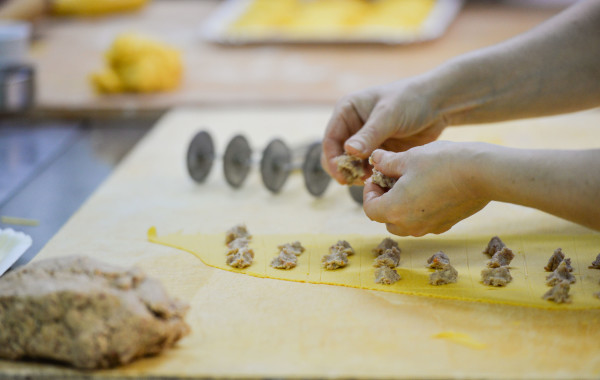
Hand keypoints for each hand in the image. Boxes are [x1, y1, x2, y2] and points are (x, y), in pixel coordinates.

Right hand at [321, 77, 447, 183]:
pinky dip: (370, 176)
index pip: (330, 140)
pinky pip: (367, 169)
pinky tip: (380, 180)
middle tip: (355, 182)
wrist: (437, 104)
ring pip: (351, 165)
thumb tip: (348, 151)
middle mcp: (352, 127)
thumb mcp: (389, 115)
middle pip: (336, 155)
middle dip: (343, 170)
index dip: (333, 160)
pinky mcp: (377, 152)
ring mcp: (364, 141)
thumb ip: (370, 134)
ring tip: (371, 181)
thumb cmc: (411, 99)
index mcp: (347, 112)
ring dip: (357, 175)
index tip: (342, 175)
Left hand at [363, 142, 488, 236]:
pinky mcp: (446, 225)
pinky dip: (419, 210)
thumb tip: (375, 159)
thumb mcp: (408, 158)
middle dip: (384, 201)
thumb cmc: (441, 162)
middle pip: (386, 219)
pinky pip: (424, 222)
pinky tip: (429, 189)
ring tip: (409, 183)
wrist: (483, 173)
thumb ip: (387, 162)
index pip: (370, 209)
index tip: (377, 176)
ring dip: (401, 207)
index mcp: (395, 210)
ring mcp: (430, 227)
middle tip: (390, 180)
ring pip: (405, 224)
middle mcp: (410, 225)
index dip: (369, 192)